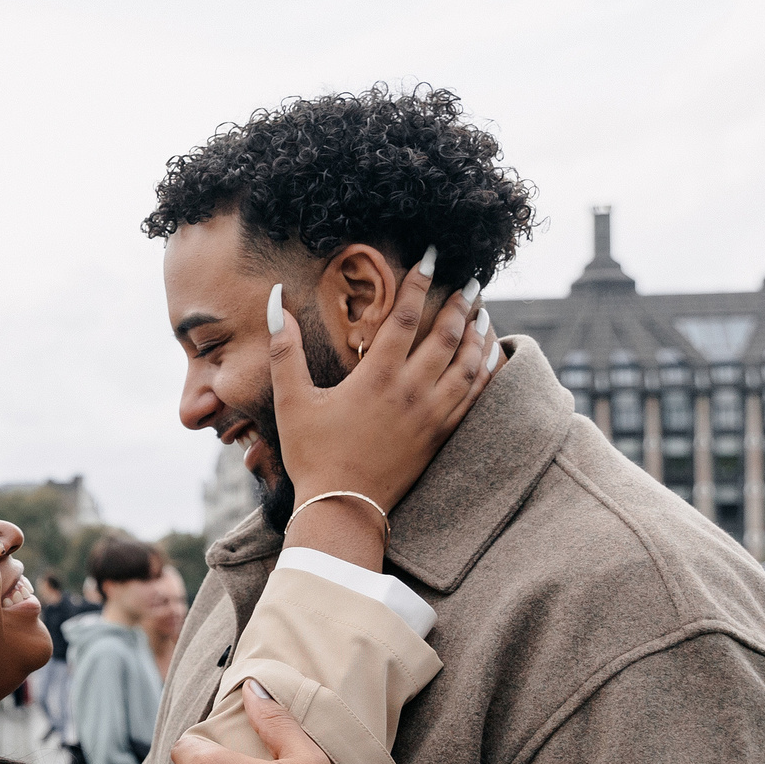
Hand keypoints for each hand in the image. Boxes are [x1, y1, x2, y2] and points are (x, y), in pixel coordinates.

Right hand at [272, 249, 499, 529]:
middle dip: (461, 303)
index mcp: (377, 377)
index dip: (418, 282)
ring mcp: (432, 414)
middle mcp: (412, 391)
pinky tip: (489, 355)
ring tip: (483, 311)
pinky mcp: (442, 434)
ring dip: (478, 332)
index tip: (431, 256)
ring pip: (469, 363)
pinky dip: (486, 369)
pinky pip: (475, 394)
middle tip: (470, 281)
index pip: (405, 317)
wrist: (343, 507)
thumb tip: (275, 303)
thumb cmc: (312, 454)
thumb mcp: (291, 401)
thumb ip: (285, 350)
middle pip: (448, 335)